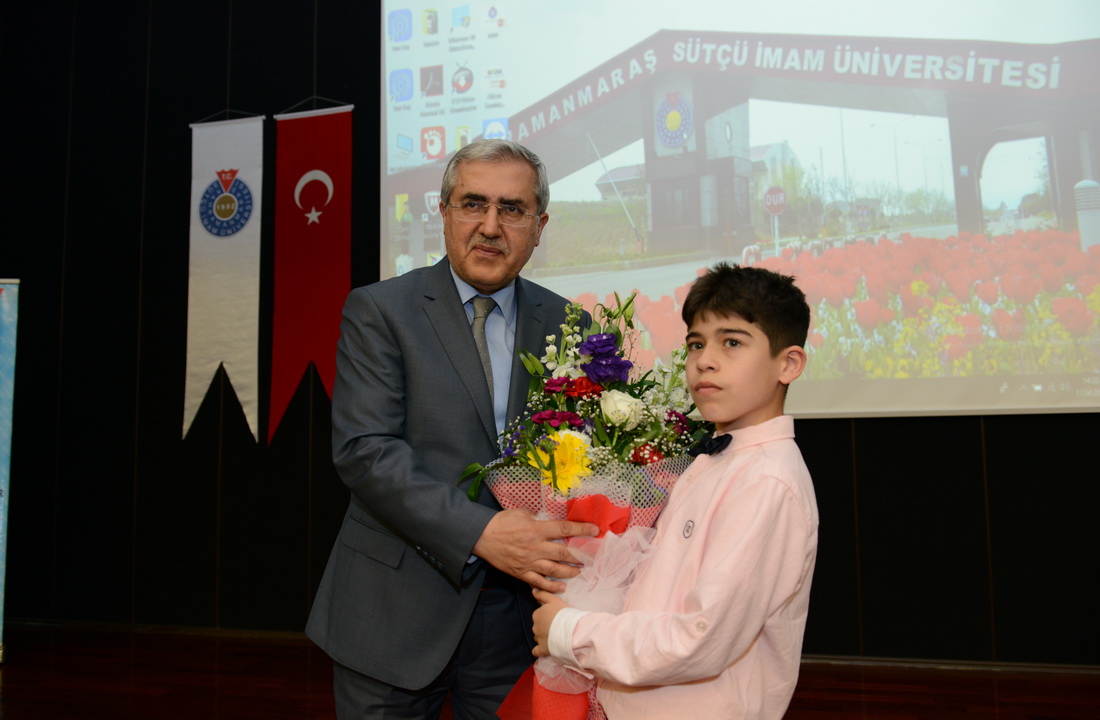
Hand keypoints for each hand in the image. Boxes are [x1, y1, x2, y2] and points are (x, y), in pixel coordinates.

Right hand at [472, 509, 598, 591]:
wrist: (481, 537)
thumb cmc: (502, 522)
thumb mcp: (522, 513)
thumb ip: (538, 518)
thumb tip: (551, 520)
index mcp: (536, 529)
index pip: (564, 529)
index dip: (582, 529)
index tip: (595, 530)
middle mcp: (536, 547)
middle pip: (564, 553)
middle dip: (581, 555)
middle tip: (593, 557)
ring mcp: (529, 562)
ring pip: (555, 570)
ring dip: (570, 572)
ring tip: (581, 572)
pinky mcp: (522, 573)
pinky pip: (539, 582)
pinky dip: (552, 586)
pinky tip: (563, 587)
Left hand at [532, 588, 568, 656]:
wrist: (570, 630)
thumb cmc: (563, 613)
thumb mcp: (554, 599)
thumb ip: (543, 594)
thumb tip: (533, 590)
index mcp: (537, 615)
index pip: (539, 615)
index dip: (547, 616)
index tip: (555, 617)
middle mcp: (535, 627)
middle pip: (538, 627)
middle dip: (545, 627)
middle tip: (557, 627)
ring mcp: (538, 639)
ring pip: (538, 638)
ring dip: (544, 637)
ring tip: (556, 637)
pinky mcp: (542, 649)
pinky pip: (537, 651)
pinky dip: (539, 650)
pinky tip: (544, 649)